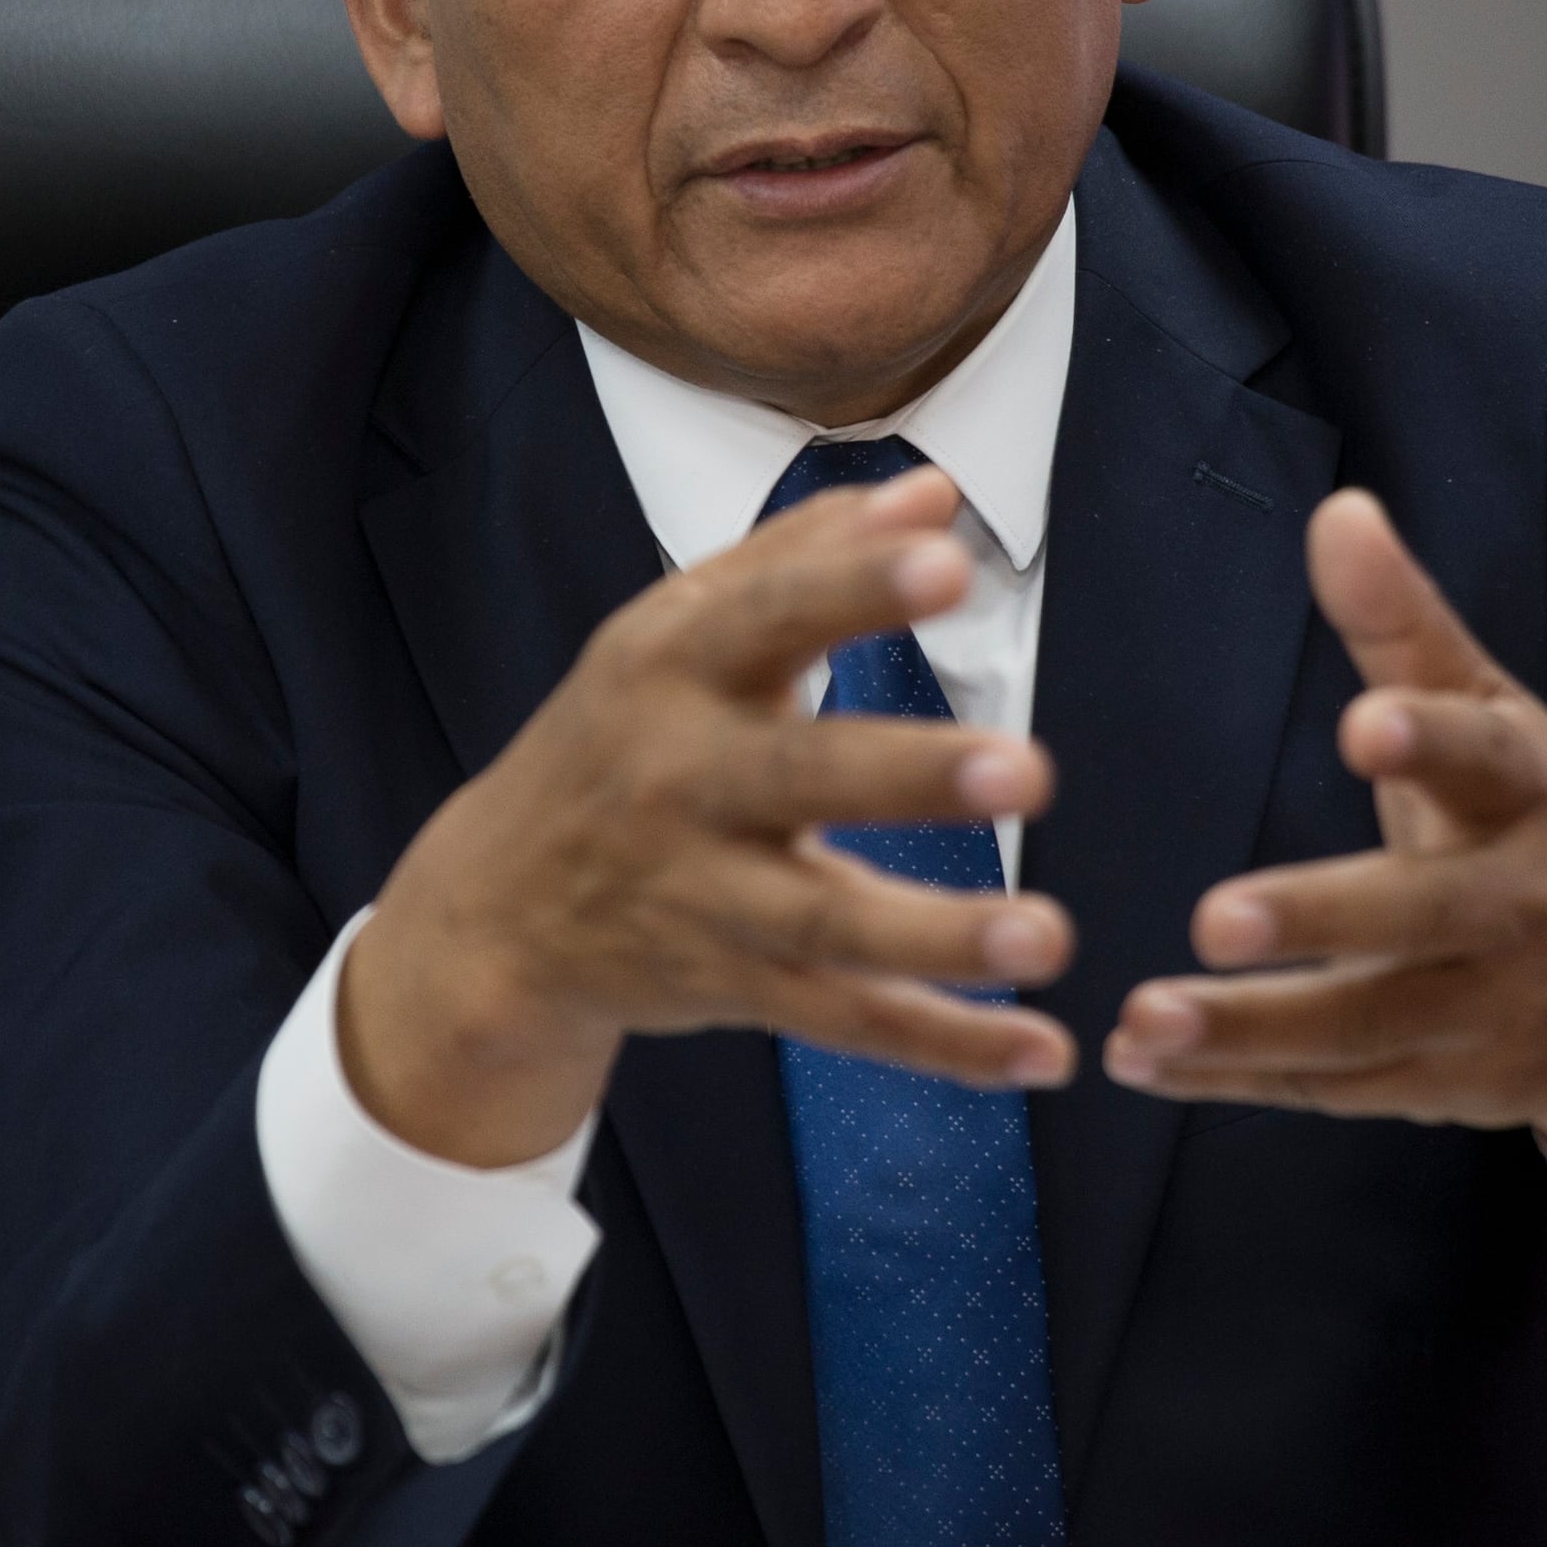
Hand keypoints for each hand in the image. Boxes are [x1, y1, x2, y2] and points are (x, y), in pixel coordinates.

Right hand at [343, 464, 1074, 1166]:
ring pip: (827, 922)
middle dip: (911, 775)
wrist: (498, 909)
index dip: (854, 587)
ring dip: (940, 934)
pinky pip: (846, 1019)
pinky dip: (945, 1044)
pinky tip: (1041, 1054)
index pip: (767, 613)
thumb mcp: (676, 631)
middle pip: (803, 777)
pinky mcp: (733, 986)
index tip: (950, 561)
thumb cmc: (621, 737)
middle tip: (1026, 770)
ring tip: (1048, 938)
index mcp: (672, 666)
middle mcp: (681, 780)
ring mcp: (704, 895)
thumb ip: (803, 556)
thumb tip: (930, 492)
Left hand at [1102, 493, 1546, 1261]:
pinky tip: (1145, 1064)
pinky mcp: (1440, 1084)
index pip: (1489, 761)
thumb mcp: (1493, 720)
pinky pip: (1333, 1087)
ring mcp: (1486, 1012)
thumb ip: (1405, 627)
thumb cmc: (1534, 831)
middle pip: (1425, 916)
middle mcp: (1520, 908)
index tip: (1365, 725)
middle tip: (1215, 918)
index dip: (1431, 741)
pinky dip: (1238, 1083)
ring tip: (1144, 1017)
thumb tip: (1339, 512)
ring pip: (1366, 1024)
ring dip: (1250, 1028)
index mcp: (1530, 795)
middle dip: (1323, 920)